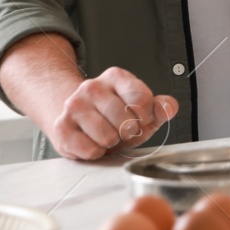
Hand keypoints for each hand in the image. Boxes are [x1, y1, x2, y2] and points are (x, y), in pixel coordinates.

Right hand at [50, 67, 177, 160]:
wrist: (79, 121)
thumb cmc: (115, 116)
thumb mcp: (143, 110)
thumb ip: (161, 107)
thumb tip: (169, 106)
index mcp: (116, 77)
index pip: (142, 99)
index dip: (146, 117)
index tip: (141, 118)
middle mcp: (92, 87)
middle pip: (125, 120)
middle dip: (129, 131)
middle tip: (122, 129)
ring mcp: (73, 105)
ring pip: (107, 136)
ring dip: (112, 142)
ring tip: (107, 135)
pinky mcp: (61, 127)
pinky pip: (90, 150)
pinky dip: (96, 152)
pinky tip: (92, 142)